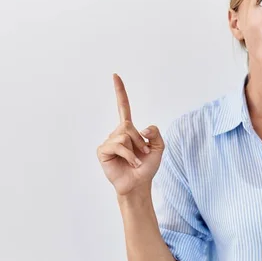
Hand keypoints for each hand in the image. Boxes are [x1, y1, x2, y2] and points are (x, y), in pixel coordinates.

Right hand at [96, 74, 164, 195]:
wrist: (139, 184)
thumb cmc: (146, 167)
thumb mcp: (159, 148)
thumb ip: (156, 133)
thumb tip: (143, 127)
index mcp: (129, 130)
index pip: (123, 107)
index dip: (120, 92)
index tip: (115, 75)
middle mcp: (117, 133)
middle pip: (128, 125)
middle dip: (139, 140)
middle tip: (143, 153)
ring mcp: (109, 142)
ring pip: (124, 135)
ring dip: (135, 149)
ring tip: (136, 161)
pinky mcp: (103, 151)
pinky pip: (118, 145)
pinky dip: (128, 155)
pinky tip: (130, 163)